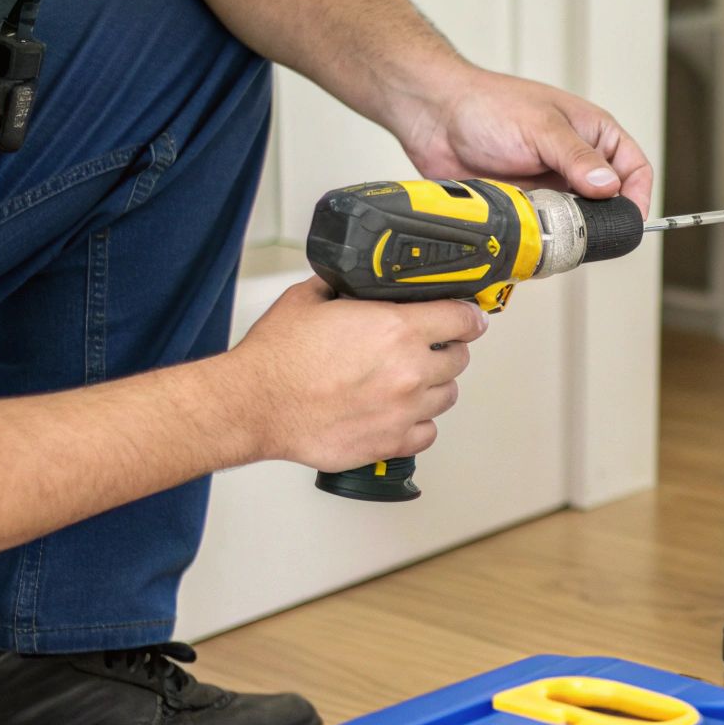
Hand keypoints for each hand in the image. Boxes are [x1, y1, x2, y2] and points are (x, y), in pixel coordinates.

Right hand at [225, 278, 488, 469]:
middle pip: (459, 359)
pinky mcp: (391, 442)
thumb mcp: (310, 299)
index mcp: (398, 329)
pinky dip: (420, 423)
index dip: (468, 316)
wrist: (254, 404)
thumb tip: (356, 282)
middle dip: (447, 351)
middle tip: (429, 349)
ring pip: (447, 396)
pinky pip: (428, 433)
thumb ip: (345, 287)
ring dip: (435, 386)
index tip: (469, 318)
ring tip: (411, 382)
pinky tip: (402, 413)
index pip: (462, 319)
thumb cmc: (277, 357)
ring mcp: (404, 409)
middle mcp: (409, 370)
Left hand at [392, 65, 653, 217]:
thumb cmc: (487, 104)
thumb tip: (610, 186)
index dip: (638, 196)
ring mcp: (552, 183)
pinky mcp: (528, 202)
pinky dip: (546, 234)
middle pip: (611, 201)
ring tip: (557, 225)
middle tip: (590, 229)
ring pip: (580, 219)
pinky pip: (549, 227)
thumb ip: (577, 158)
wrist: (433, 116)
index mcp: (593, 133)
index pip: (635, 169)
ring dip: (572, 227)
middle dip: (604, 218)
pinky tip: (536, 230)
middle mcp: (577, 160)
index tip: (629, 219)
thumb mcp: (542, 127)